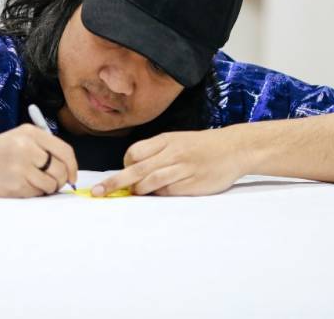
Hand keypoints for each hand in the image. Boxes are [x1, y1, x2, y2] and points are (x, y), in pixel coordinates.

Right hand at [0, 124, 78, 197]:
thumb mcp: (17, 139)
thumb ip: (42, 148)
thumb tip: (68, 168)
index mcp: (30, 133)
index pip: (65, 151)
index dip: (73, 166)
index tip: (72, 176)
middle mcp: (27, 147)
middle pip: (61, 170)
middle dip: (60, 180)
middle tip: (51, 183)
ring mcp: (21, 167)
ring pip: (51, 184)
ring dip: (46, 188)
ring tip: (29, 182)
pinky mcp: (15, 185)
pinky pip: (36, 193)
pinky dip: (32, 193)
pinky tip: (18, 186)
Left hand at [92, 128, 252, 196]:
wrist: (235, 148)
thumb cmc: (203, 146)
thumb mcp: (178, 141)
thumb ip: (157, 153)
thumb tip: (134, 170)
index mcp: (166, 140)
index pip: (134, 152)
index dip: (125, 164)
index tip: (125, 172)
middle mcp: (171, 153)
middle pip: (136, 169)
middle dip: (114, 182)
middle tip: (98, 192)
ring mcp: (182, 168)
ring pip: (150, 181)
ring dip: (139, 190)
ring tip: (136, 193)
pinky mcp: (192, 183)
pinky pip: (169, 191)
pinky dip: (161, 194)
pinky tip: (164, 192)